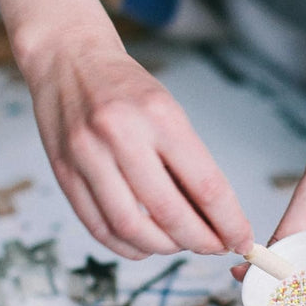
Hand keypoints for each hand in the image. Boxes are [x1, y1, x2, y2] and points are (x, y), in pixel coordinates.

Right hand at [25, 32, 253, 258]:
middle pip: (168, 213)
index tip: (241, 239)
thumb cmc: (123, 85)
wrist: (67, 58)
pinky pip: (98, 227)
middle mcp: (120, 135)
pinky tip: (143, 245)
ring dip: (162, 248)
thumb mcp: (166, 109)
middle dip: (199, 241)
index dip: (228, 222)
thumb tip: (212, 219)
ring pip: (131, 228)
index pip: (205, 185)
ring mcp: (86, 156)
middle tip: (214, 247)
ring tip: (177, 245)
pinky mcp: (63, 173)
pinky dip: (125, 246)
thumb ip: (185, 162)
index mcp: (157, 115)